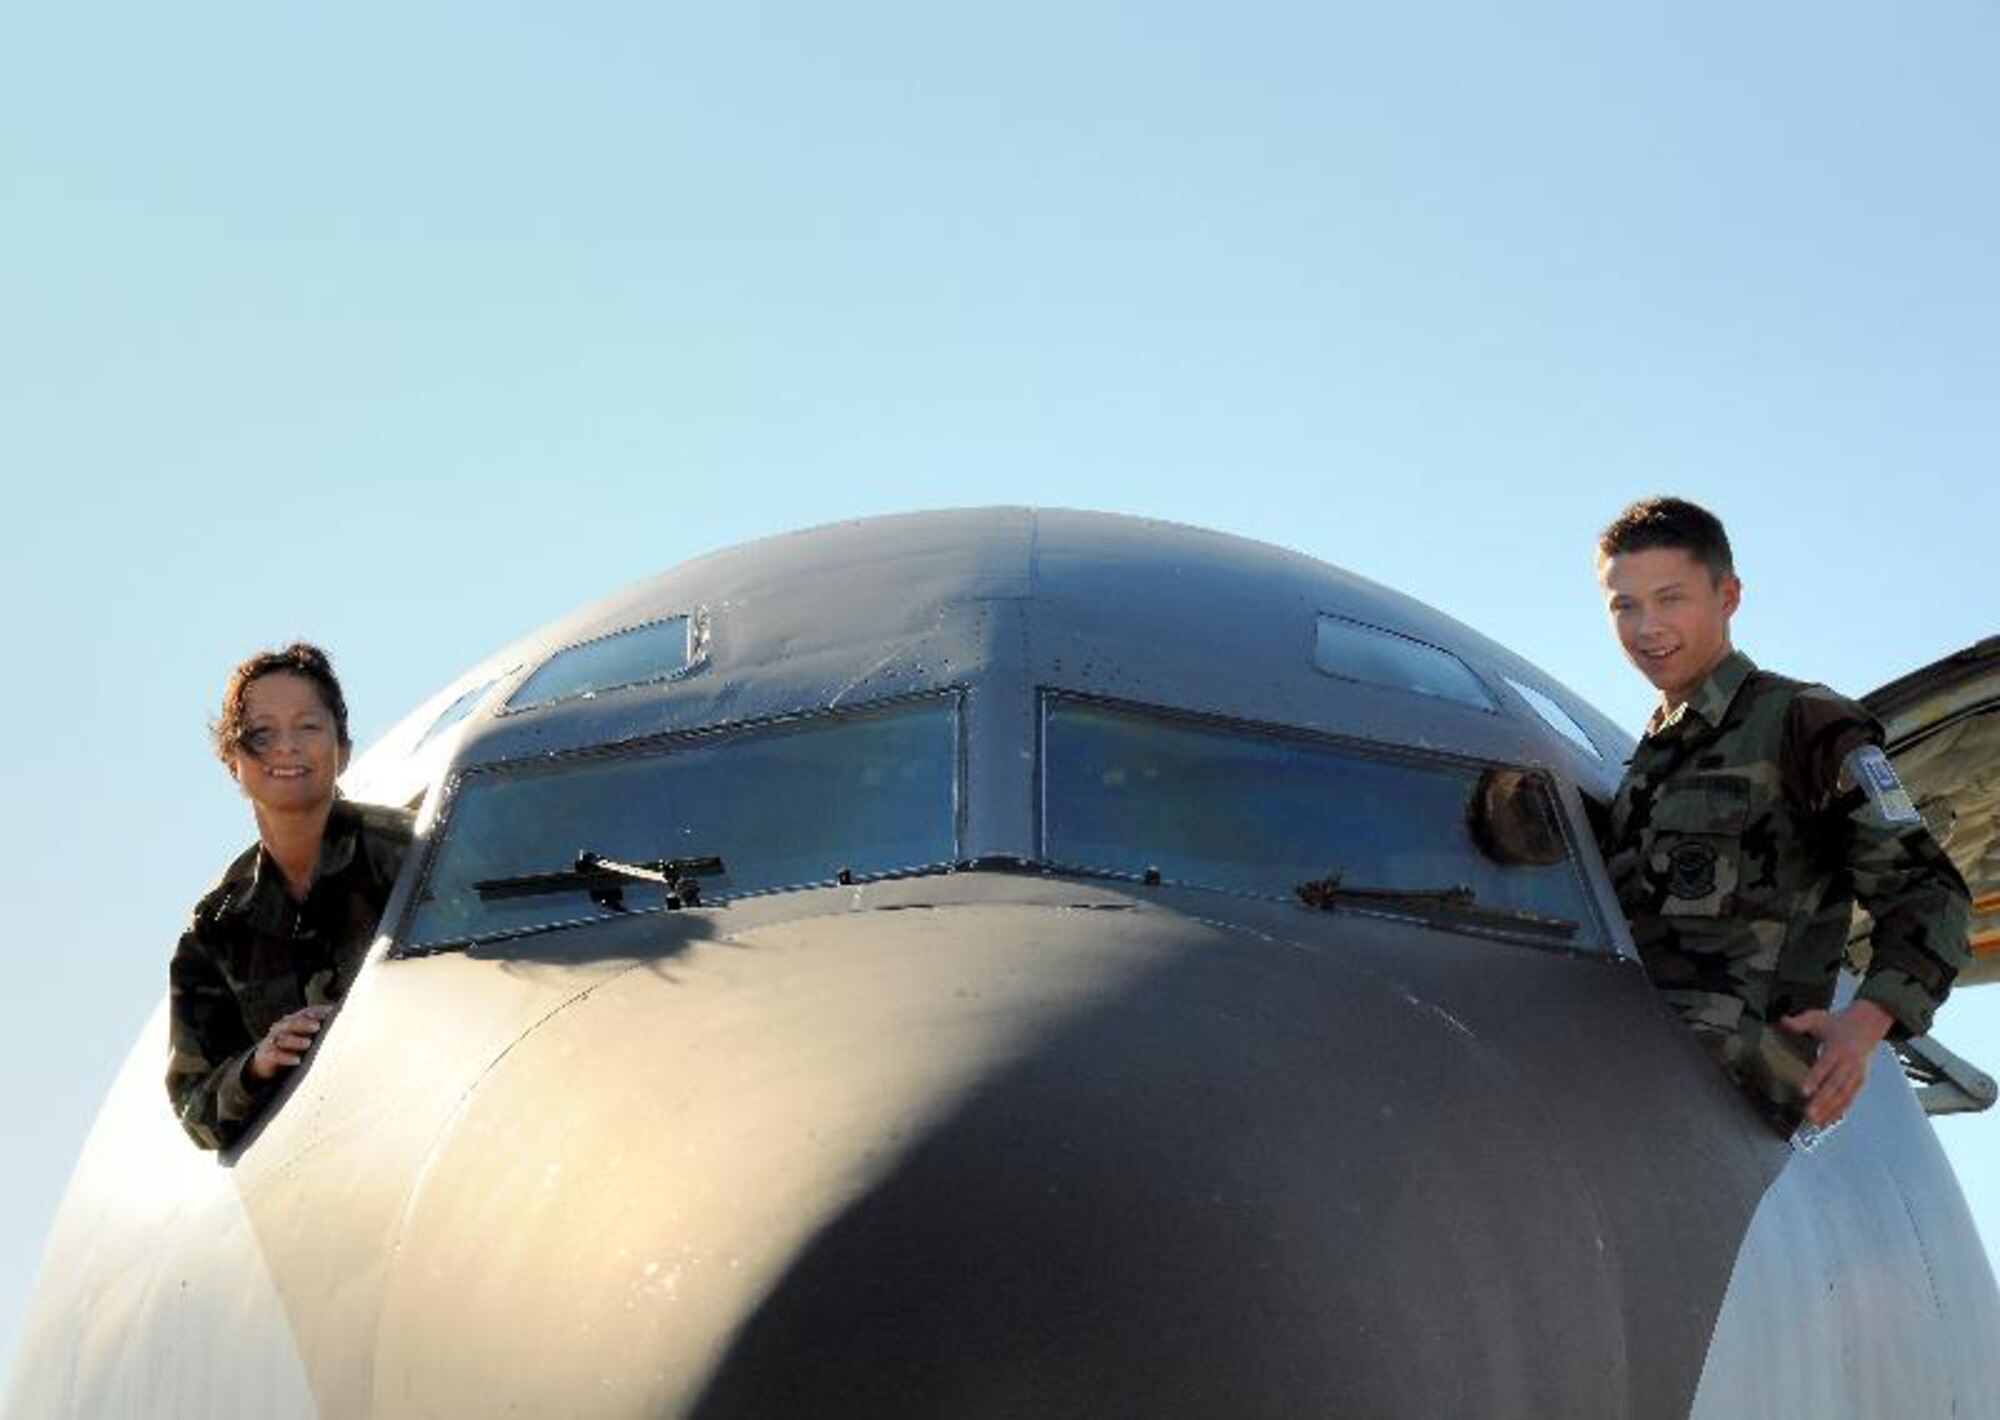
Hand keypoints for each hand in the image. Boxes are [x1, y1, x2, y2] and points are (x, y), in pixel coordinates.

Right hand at [248, 1004, 333, 1081]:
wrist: (266, 1058)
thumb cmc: (291, 1045)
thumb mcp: (305, 1035)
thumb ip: (321, 1030)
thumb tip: (347, 1025)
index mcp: (294, 1020)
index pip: (306, 1012)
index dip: (317, 1011)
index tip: (331, 1012)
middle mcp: (283, 1027)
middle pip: (293, 1022)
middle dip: (304, 1023)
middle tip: (317, 1026)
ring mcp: (274, 1040)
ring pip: (283, 1038)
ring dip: (295, 1041)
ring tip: (308, 1044)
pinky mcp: (268, 1055)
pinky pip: (275, 1055)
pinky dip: (286, 1057)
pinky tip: (297, 1060)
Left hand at [1780, 1000, 1893, 1126]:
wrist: (1869, 1024)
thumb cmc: (1839, 1023)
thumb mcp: (1819, 1018)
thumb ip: (1800, 1022)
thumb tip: (1782, 1021)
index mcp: (1838, 1048)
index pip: (1826, 1065)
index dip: (1815, 1079)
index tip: (1804, 1091)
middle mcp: (1850, 1063)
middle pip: (1835, 1085)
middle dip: (1822, 1102)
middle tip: (1808, 1114)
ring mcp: (1857, 1074)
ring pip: (1844, 1096)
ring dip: (1831, 1111)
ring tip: (1816, 1122)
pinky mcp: (1860, 1081)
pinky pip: (1850, 1099)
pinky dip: (1840, 1111)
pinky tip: (1828, 1121)